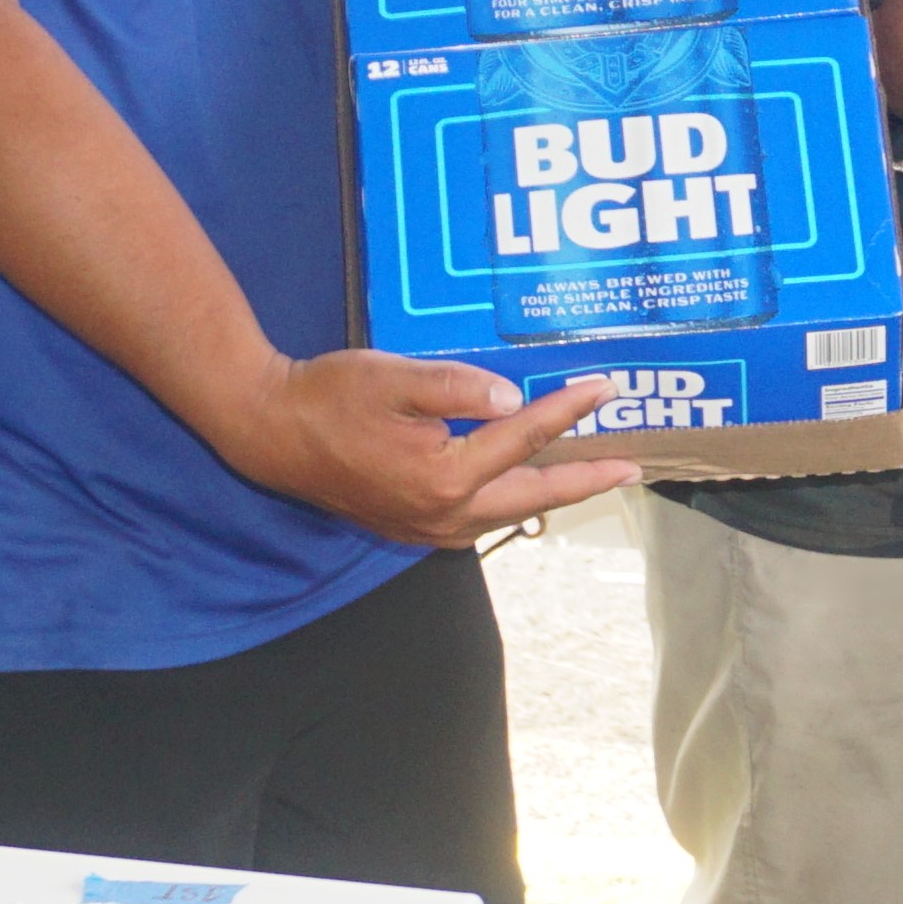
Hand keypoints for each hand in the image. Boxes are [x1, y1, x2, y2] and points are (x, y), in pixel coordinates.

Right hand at [210, 351, 633, 546]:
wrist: (271, 432)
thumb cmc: (329, 397)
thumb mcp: (395, 376)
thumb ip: (458, 387)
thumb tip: (514, 399)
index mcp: (444, 476)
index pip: (525, 437)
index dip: (569, 410)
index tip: (606, 388)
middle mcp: (443, 513)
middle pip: (533, 496)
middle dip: (585, 480)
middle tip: (631, 467)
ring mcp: (426, 527)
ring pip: (508, 513)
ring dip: (551, 494)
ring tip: (589, 474)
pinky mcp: (411, 526)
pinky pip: (479, 519)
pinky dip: (512, 501)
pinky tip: (524, 485)